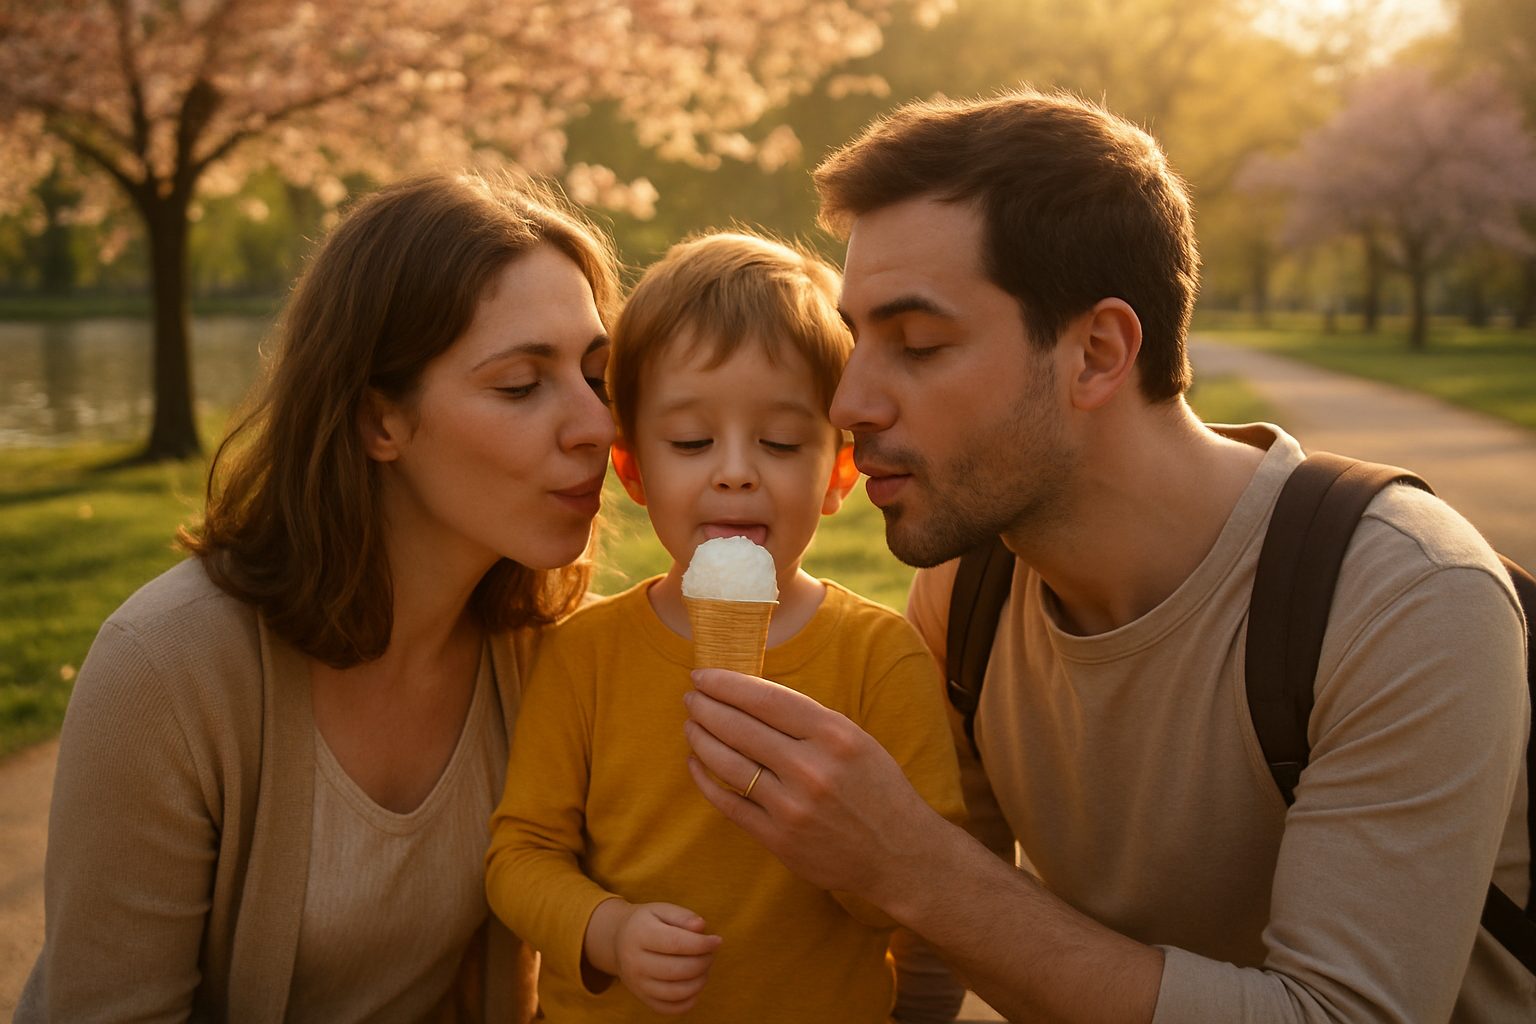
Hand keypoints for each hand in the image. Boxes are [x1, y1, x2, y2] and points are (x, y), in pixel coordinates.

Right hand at [585, 899, 721, 1014]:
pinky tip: (694, 985)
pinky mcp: (642, 998)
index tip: (717, 941)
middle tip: (710, 954)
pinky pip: (669, 1008)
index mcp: (639, 934)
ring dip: (699, 982)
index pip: (675, 943)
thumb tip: (701, 927)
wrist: (617, 940)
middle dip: (703, 963)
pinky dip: (688, 1001)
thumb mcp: (661, 910)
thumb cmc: (646, 923)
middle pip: (677, 970)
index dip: (701, 944)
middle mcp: (634, 961)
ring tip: (704, 968)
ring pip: (675, 992)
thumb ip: (682, 916)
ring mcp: (637, 984)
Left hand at [682, 667, 940, 905]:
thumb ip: (809, 721)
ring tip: (690, 725)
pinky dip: (706, 781)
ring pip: (728, 763)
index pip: (765, 698)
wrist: (900, 854)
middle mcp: (811, 768)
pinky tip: (696, 764)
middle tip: (690, 696)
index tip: (703, 675)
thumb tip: (752, 697)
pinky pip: (729, 803)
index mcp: (834, 734)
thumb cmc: (878, 789)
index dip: (726, 684)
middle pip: (739, 727)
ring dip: (701, 739)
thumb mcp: (856, 740)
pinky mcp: (778, 838)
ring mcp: (792, 806)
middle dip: (706, 707)